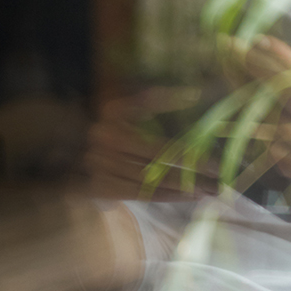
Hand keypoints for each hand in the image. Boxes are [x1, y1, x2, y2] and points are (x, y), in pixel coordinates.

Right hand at [87, 88, 212, 198]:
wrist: (71, 142)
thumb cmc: (110, 120)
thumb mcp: (128, 102)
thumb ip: (156, 98)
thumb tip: (193, 94)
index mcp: (114, 119)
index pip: (159, 145)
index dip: (188, 156)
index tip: (215, 164)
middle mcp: (105, 145)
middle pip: (157, 166)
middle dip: (190, 176)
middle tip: (218, 183)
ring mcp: (100, 168)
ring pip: (148, 183)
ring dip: (180, 190)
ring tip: (207, 192)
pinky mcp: (99, 187)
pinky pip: (137, 195)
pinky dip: (163, 196)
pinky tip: (184, 196)